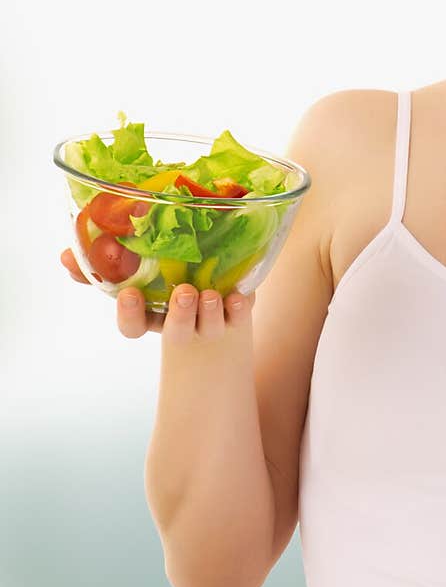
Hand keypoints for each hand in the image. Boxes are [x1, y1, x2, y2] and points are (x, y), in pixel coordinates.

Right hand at [59, 247, 254, 337]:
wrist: (215, 299)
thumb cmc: (167, 277)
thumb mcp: (139, 268)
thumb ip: (105, 261)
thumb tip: (66, 255)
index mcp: (152, 312)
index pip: (134, 326)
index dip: (130, 314)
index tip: (129, 294)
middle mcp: (179, 321)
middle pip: (174, 331)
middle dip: (178, 315)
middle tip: (182, 293)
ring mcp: (209, 321)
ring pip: (207, 325)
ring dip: (208, 310)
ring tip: (209, 293)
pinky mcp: (236, 315)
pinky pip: (239, 317)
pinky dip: (238, 308)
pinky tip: (238, 296)